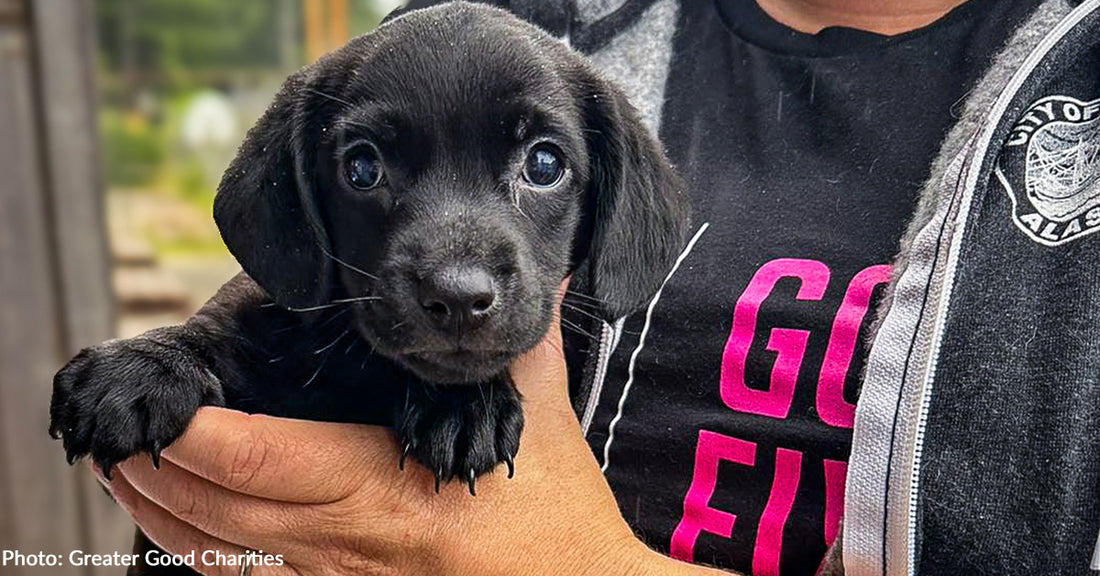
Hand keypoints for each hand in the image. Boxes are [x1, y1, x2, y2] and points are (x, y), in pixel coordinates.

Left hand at [97, 285, 729, 575]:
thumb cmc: (554, 513)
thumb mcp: (535, 418)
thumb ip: (520, 344)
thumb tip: (545, 275)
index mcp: (385, 489)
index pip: (260, 463)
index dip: (196, 436)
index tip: (163, 405)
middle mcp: (348, 543)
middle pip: (218, 513)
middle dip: (156, 473)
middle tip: (118, 433)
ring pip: (220, 558)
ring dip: (161, 519)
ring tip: (124, 476)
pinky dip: (201, 556)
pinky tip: (179, 531)